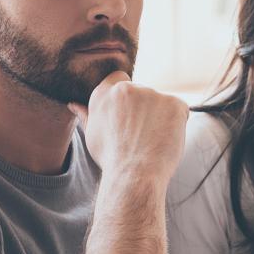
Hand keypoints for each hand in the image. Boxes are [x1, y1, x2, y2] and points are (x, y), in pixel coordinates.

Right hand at [67, 71, 188, 183]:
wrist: (134, 175)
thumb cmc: (112, 159)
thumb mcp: (93, 135)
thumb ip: (87, 115)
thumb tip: (73, 104)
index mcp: (104, 93)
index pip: (119, 78)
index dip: (127, 97)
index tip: (129, 114)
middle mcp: (126, 89)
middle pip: (142, 92)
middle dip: (145, 109)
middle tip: (141, 135)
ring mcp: (152, 94)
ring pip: (161, 103)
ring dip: (161, 117)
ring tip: (151, 140)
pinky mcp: (173, 103)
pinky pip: (180, 110)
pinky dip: (177, 123)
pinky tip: (165, 139)